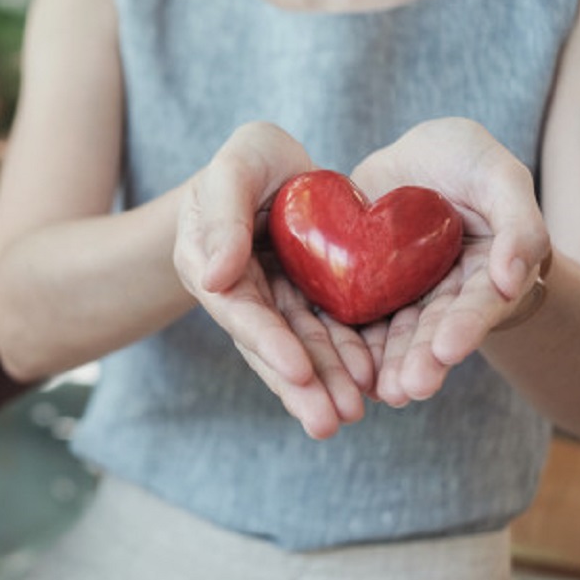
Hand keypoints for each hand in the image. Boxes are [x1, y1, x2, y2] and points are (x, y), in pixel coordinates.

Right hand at [174, 123, 374, 438]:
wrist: (277, 162)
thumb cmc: (249, 157)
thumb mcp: (235, 166)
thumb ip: (223, 215)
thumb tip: (212, 278)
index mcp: (207, 264)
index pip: (238, 310)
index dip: (267, 342)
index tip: (297, 371)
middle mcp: (238, 292)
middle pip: (269, 343)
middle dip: (300, 384)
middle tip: (330, 422)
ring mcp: (274, 299)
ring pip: (300, 346)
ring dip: (325, 382)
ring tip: (352, 414)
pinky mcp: (307, 299)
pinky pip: (327, 331)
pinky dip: (346, 356)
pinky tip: (371, 380)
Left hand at [349, 118, 551, 405]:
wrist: (414, 157)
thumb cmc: (468, 162)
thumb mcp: (500, 176)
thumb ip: (519, 224)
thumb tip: (514, 279)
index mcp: (485, 273)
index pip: (478, 303)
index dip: (465, 327)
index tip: (449, 351)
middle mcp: (443, 292)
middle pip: (433, 329)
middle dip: (421, 360)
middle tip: (408, 389)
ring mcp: (402, 293)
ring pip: (393, 332)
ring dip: (386, 364)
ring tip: (379, 392)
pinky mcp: (363, 285)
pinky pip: (354, 315)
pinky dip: (349, 341)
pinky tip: (341, 368)